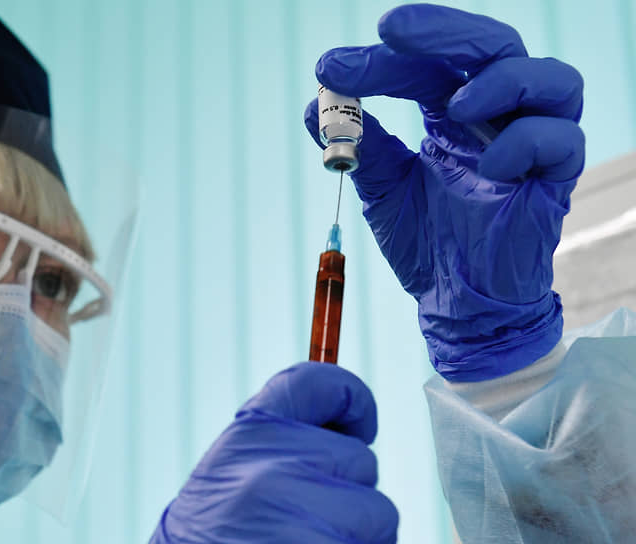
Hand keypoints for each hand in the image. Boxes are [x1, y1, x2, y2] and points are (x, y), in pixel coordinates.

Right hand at [150, 363, 397, 543]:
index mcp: (250, 433)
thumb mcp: (234, 475)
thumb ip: (284, 447)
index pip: (319, 383)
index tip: (360, 429)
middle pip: (362, 462)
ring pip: (379, 515)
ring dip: (358, 537)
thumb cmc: (216, 537)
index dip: (355, 400)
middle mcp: (269, 465)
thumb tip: (353, 434)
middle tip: (309, 521)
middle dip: (351, 494)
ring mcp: (293, 513)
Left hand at [304, 4, 583, 380]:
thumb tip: (313, 107)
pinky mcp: (555, 182)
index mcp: (455, 112)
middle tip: (390, 29)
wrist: (457, 304)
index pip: (428, 64)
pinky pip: (561, 141)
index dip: (384, 58)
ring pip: (550, 80)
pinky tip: (486, 168)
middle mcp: (499, 117)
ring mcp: (531, 146)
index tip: (330, 66)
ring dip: (500, 80)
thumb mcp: (383, 188)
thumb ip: (359, 146)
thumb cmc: (427, 243)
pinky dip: (524, 142)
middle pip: (492, 47)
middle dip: (444, 33)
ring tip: (453, 105)